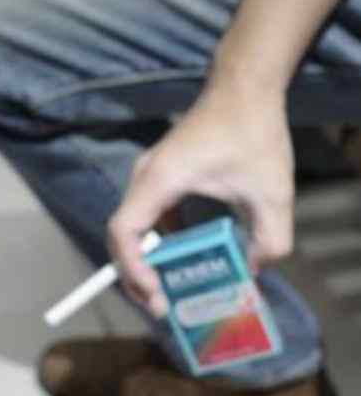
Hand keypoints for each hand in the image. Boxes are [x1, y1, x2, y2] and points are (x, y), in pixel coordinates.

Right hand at [107, 78, 294, 316]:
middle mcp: (145, 178)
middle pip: (122, 236)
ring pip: (133, 228)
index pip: (124, 232)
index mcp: (160, 180)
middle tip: (162, 307)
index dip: (133, 268)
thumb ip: (269, 242)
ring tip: (169, 290)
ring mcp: (150, 176)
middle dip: (136, 275)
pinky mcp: (160, 177)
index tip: (157, 294)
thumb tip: (251, 273)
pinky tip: (185, 257)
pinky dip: (159, 243)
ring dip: (147, 261)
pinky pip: (149, 217)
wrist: (244, 88)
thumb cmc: (252, 132)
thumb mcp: (272, 193)